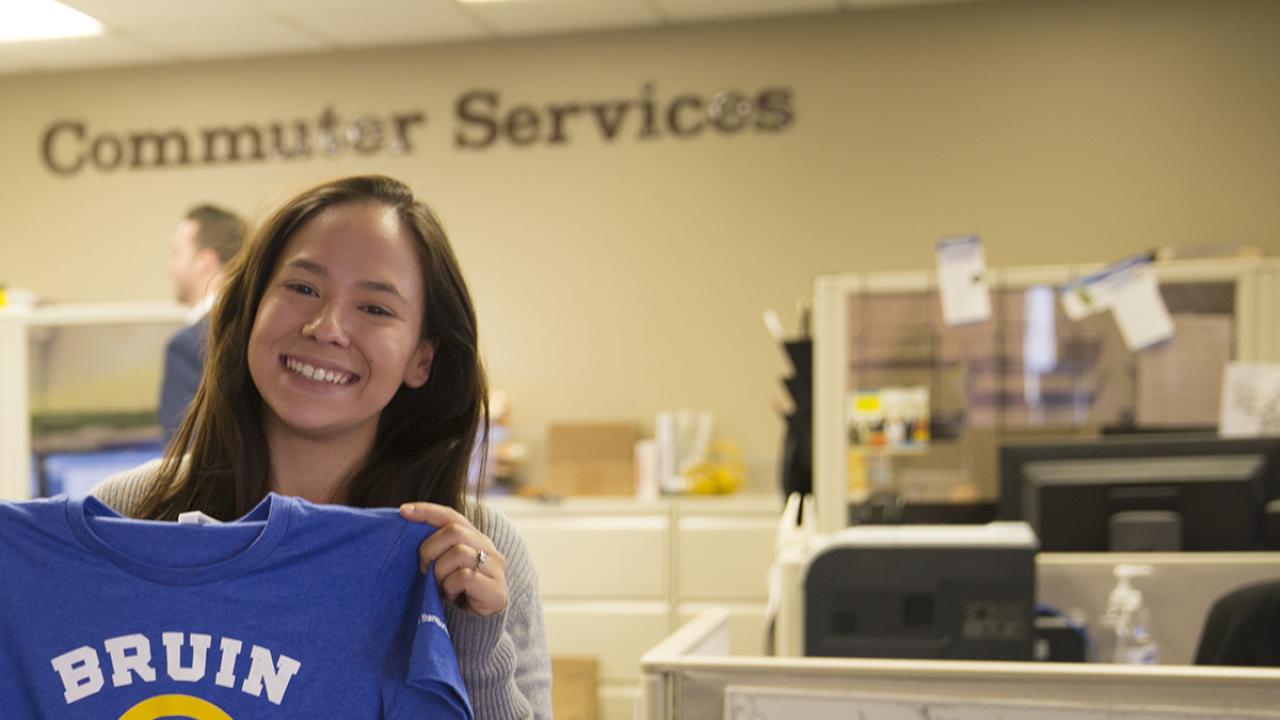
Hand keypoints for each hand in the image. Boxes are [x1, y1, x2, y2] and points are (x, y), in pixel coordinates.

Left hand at [399, 502, 507, 616]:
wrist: (477, 628)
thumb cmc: (455, 593)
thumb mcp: (443, 566)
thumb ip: (436, 548)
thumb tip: (407, 529)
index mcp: (474, 537)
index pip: (451, 515)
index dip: (427, 511)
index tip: (403, 511)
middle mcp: (488, 547)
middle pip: (455, 531)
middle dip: (430, 549)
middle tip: (423, 569)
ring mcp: (495, 568)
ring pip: (460, 552)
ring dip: (441, 571)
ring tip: (440, 586)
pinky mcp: (497, 589)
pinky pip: (465, 577)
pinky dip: (452, 587)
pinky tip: (454, 596)